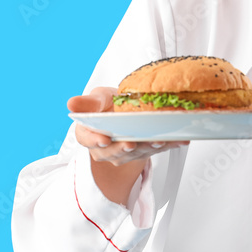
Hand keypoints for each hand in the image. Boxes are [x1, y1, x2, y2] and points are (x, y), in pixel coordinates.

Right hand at [70, 87, 187, 165]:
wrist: (127, 113)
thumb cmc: (110, 105)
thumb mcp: (99, 98)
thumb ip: (89, 103)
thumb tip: (71, 104)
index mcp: (89, 134)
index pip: (88, 139)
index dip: (95, 140)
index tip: (104, 138)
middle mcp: (106, 148)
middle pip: (113, 151)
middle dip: (124, 148)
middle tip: (133, 143)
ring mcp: (126, 153)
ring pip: (136, 153)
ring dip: (149, 148)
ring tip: (159, 140)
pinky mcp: (145, 152)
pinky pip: (157, 150)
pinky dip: (170, 145)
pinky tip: (180, 140)